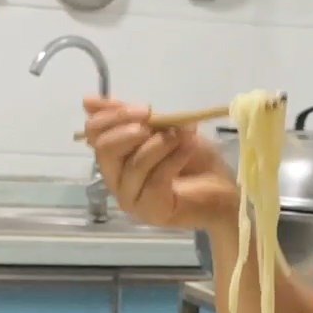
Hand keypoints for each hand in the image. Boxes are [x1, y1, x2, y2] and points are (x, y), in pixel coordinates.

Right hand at [81, 97, 236, 228]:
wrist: (224, 190)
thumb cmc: (194, 160)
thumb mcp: (162, 129)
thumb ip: (129, 116)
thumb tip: (87, 100)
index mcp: (115, 160)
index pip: (93, 135)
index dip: (113, 117)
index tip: (145, 109)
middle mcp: (117, 181)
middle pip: (104, 150)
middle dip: (130, 129)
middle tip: (155, 120)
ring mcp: (132, 200)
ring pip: (134, 165)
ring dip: (161, 143)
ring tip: (184, 134)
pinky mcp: (152, 211)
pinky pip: (156, 180)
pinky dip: (174, 158)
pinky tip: (189, 147)